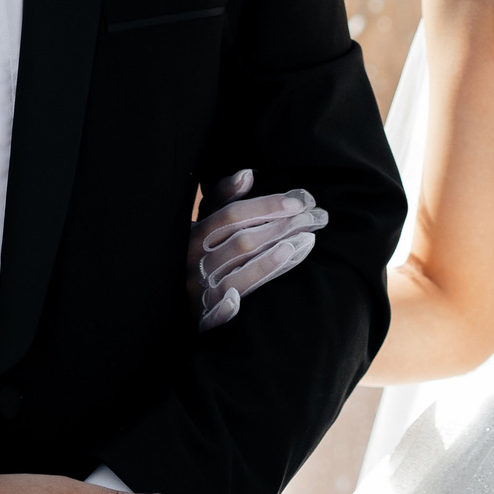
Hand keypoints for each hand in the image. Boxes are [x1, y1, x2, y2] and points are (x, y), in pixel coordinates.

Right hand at [189, 169, 325, 330]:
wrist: (177, 297)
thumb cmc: (200, 253)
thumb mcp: (205, 222)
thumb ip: (224, 198)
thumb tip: (247, 174)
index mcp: (194, 235)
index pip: (232, 216)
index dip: (267, 206)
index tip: (300, 201)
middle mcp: (194, 263)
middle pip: (243, 242)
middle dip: (283, 227)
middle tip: (317, 217)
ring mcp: (199, 292)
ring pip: (241, 274)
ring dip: (276, 259)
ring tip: (307, 241)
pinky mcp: (205, 318)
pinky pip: (221, 311)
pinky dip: (231, 306)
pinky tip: (248, 298)